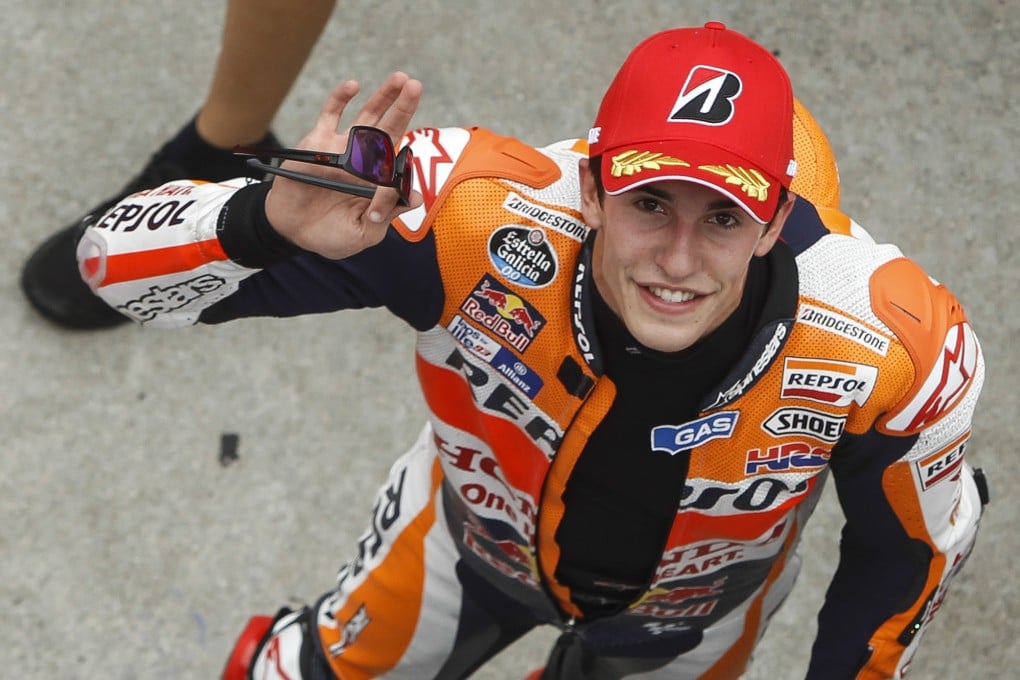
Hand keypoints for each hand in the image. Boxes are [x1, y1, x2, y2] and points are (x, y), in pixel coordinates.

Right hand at [263, 72, 423, 258]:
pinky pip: (330, 115)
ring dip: (383, 97)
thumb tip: (417, 196)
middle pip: (389, 127)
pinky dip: (341, 98)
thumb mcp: (365, 232)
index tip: (401, 187)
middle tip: (416, 85)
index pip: (398, 165)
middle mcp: (365, 159)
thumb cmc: (331, 234)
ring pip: (366, 116)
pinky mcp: (318, 141)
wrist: (293, 231)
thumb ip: (389, 214)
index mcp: (380, 180)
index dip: (402, 172)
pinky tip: (353, 85)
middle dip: (404, 107)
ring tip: (401, 78)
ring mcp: (343, 147)